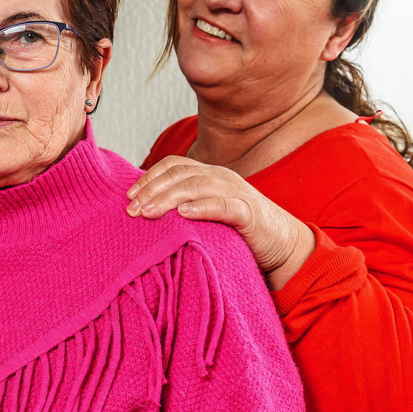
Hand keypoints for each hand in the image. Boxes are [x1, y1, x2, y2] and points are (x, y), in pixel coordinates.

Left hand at [127, 156, 315, 289]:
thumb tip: (146, 215)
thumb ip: (183, 210)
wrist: (283, 245)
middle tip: (131, 209)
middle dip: (152, 190)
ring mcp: (236, 193)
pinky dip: (203, 207)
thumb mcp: (206, 216)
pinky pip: (224, 206)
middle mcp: (221, 178)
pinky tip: (184, 214)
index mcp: (209, 175)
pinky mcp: (249, 213)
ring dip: (169, 198)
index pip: (173, 166)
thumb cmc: (238, 233)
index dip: (149, 177)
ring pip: (197, 186)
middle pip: (180, 175)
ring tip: (148, 212)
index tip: (129, 196)